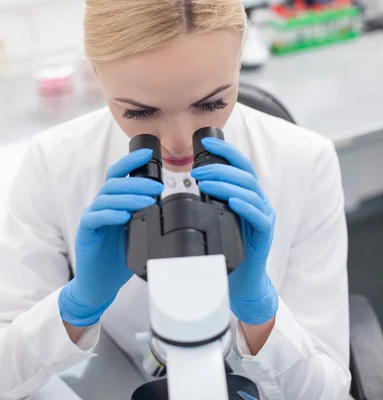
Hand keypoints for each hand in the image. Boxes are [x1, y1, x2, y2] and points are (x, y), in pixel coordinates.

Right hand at [59, 149, 163, 326]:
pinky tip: (123, 216)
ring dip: (127, 197)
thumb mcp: (138, 235)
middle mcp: (100, 206)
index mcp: (113, 203)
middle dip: (136, 182)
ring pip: (106, 198)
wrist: (99, 285)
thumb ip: (148, 220)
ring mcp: (91, 218)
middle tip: (157, 188)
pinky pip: (94, 217)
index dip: (131, 161)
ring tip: (146, 201)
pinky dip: (109, 214)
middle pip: (114, 183)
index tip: (150, 153)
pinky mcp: (85, 233)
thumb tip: (174, 211)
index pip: (119, 175)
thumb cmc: (118, 259)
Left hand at [191, 138, 277, 324]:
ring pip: (250, 192)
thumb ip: (207, 202)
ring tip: (206, 183)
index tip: (206, 143)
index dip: (225, 151)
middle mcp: (257, 202)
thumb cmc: (225, 250)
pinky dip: (245, 206)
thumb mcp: (214, 220)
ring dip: (227, 184)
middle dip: (220, 168)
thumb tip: (184, 186)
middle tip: (197, 171)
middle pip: (244, 175)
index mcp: (245, 195)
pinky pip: (259, 216)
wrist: (240, 281)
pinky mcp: (264, 234)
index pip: (238, 166)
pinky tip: (232, 202)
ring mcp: (263, 217)